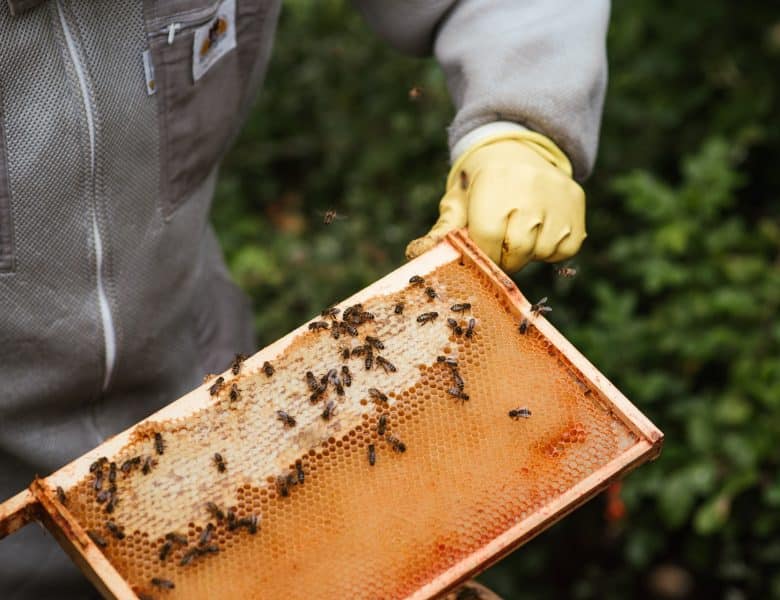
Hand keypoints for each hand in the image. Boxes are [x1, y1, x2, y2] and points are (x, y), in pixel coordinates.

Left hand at [406, 131, 586, 272]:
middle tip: (499, 245)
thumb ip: (443, 231)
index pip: (488, 237)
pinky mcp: (577, 204)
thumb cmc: (479, 185)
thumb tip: (417, 254)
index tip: (481, 249)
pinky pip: (565, 249)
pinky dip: (551, 250)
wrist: (516, 150)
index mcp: (495, 182)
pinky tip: (540, 230)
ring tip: (518, 231)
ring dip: (528, 253)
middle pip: (517, 249)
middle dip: (504, 257)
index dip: (483, 252)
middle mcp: (531, 185)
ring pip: (542, 251)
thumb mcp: (457, 202)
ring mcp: (558, 194)